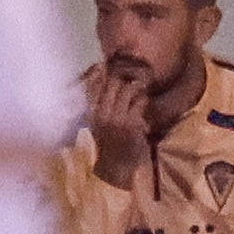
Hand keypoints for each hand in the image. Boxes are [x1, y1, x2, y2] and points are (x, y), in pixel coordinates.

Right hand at [82, 64, 155, 190]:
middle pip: (111, 83)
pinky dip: (143, 101)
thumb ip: (100, 107)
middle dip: (122, 78)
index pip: (90, 86)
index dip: (96, 73)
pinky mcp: (131, 123)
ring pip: (126, 89)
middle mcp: (100, 113)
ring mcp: (116, 117)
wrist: (116, 169)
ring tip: (139, 89)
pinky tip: (142, 105)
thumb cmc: (108, 147)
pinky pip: (140, 102)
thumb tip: (107, 85)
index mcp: (90, 114)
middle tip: (131, 77)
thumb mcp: (98, 125)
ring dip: (135, 88)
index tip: (101, 64)